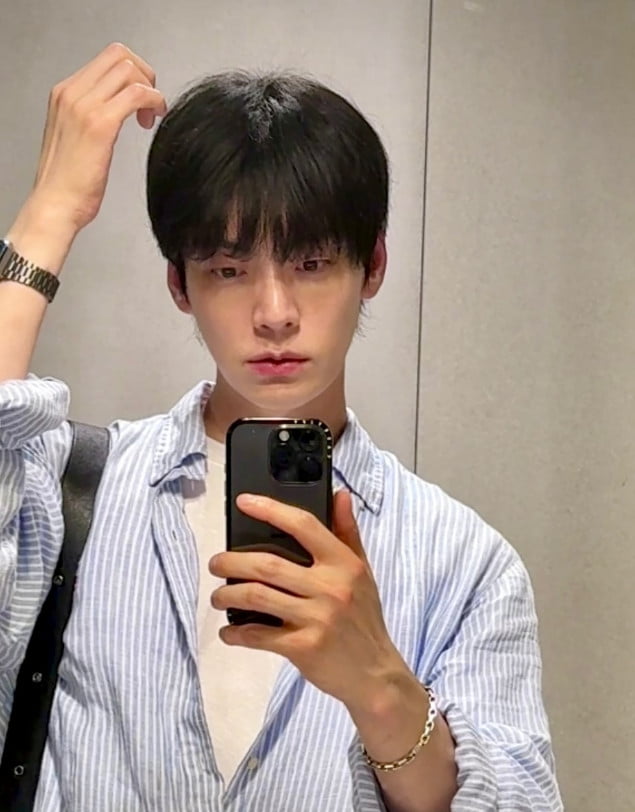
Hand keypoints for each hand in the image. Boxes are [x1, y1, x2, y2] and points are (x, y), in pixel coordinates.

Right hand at [28, 42, 165, 233]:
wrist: (55, 205)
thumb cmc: (66, 183)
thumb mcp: (74, 138)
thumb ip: (90, 117)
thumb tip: (117, 109)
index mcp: (64, 94)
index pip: (106, 59)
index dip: (132, 74)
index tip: (140, 100)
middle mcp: (71, 93)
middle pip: (119, 55)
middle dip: (144, 76)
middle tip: (150, 105)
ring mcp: (84, 105)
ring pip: (129, 70)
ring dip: (150, 90)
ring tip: (150, 118)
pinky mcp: (100, 124)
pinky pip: (137, 94)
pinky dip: (153, 102)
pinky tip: (153, 120)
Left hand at [209, 490, 407, 711]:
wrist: (376, 674)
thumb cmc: (364, 618)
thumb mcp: (363, 572)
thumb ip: (348, 533)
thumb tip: (339, 495)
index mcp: (343, 563)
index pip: (304, 525)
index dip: (271, 510)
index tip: (244, 503)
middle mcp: (330, 587)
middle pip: (268, 564)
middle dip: (232, 562)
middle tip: (216, 564)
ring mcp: (317, 618)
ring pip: (258, 596)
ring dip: (228, 595)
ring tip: (217, 596)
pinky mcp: (304, 648)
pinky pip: (260, 636)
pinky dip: (237, 633)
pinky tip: (229, 632)